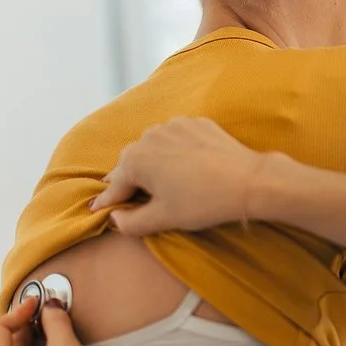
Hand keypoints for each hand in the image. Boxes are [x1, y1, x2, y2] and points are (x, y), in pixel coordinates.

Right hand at [92, 117, 270, 235]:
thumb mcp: (163, 218)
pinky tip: (188, 168)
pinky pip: (177, 139)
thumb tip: (115, 218)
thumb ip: (131, 222)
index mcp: (134, 160)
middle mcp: (149, 136)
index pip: (115, 187)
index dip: (107, 203)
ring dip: (154, 165)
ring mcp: (173, 125)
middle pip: (132, 164)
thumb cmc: (203, 202)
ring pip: (154, 149)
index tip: (97, 210)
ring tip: (164, 184)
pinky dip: (176, 152)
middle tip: (132, 201)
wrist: (249, 180)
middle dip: (131, 182)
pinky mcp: (196, 123)